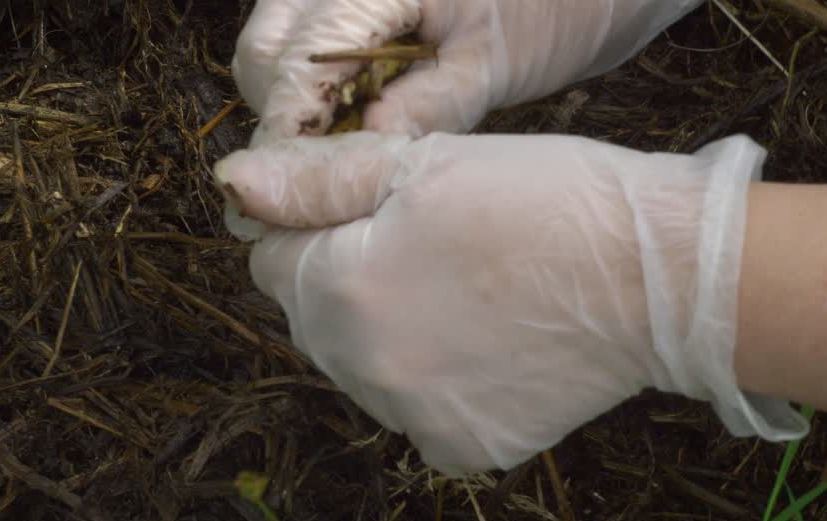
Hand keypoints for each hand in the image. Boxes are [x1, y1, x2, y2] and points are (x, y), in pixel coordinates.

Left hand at [214, 131, 807, 473]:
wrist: (658, 278)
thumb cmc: (544, 202)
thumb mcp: (422, 167)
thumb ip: (317, 184)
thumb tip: (234, 187)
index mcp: (338, 291)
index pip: (273, 263)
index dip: (317, 228)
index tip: (377, 214)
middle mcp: (361, 370)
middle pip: (316, 323)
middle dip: (350, 285)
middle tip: (434, 250)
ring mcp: (412, 420)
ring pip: (367, 371)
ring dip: (393, 338)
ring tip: (471, 295)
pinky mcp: (465, 450)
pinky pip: (420, 417)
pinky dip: (442, 388)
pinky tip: (492, 349)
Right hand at [232, 0, 703, 142]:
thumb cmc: (562, 6)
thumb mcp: (497, 61)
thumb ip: (427, 104)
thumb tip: (362, 156)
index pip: (295, 61)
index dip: (290, 132)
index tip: (292, 196)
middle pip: (265, 49)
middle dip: (281, 117)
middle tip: (317, 182)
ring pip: (277, 47)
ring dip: (295, 106)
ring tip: (335, 162)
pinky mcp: (361, 5)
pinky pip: (310, 48)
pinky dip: (319, 91)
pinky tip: (353, 131)